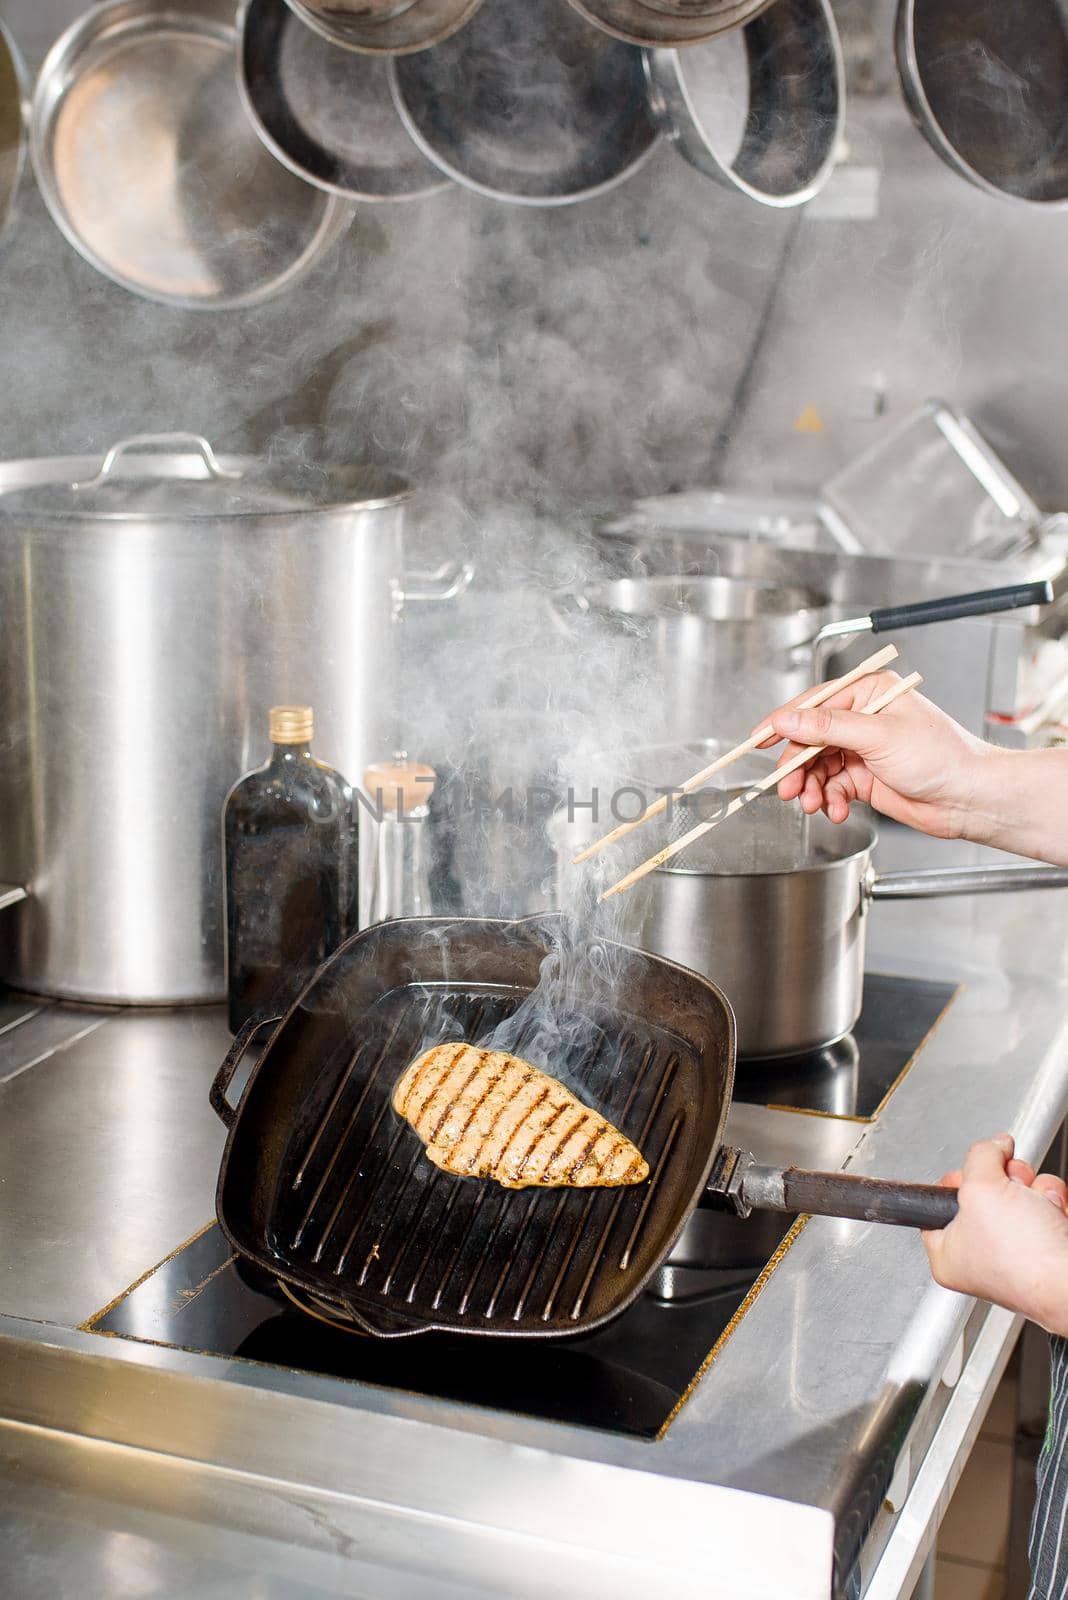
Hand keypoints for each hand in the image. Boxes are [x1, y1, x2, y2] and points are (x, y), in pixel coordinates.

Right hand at [762, 669, 993, 837]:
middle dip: (797, 766)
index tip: (759, 738)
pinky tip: (835, 810)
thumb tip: (788, 718)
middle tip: (788, 787)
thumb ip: (828, 728)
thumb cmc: (942, 757)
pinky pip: (832, 786)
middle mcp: (863, 719)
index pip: (814, 704)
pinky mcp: (865, 777)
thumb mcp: (879, 736)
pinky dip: (829, 800)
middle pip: (810, 739)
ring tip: (812, 804)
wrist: (968, 799)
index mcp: (869, 694)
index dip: (783, 722)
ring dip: (811, 787)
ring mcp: (863, 749)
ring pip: (817, 766)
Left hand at [921, 1134, 1067, 1334]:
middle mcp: (980, 1255)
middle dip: (1004, 1180)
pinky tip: (1055, 1215)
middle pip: (984, 1191)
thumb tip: (993, 1145)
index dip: (957, 1180)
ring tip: (1037, 1206)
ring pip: (1018, 1193)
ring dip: (1033, 1189)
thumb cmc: (1026, 1260)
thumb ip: (980, 1156)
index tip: (970, 1175)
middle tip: (1009, 1189)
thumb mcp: (981, 1189)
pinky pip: (1044, 1203)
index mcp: (950, 1254)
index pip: (938, 1203)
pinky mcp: (1045, 1244)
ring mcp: (1015, 1250)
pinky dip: (1052, 1201)